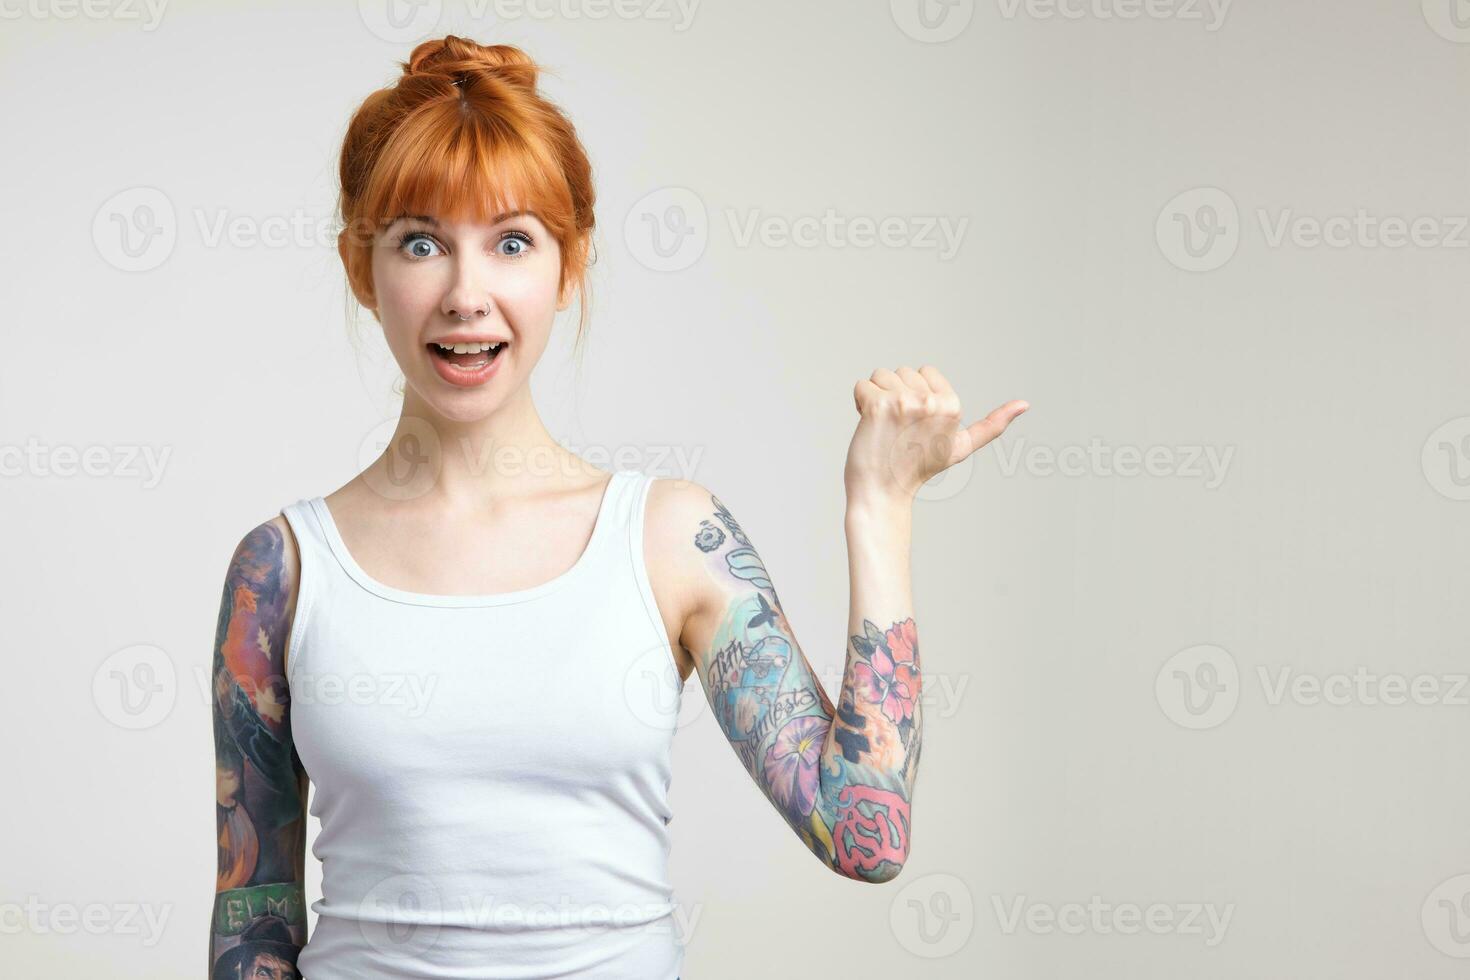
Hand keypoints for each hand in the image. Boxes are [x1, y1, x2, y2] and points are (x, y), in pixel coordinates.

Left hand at [845, 365, 1028, 504]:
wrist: (883, 492)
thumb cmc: (918, 468)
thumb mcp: (961, 446)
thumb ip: (991, 426)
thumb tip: (1025, 404)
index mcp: (953, 405)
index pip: (925, 371)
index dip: (915, 395)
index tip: (915, 424)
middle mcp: (931, 402)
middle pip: (902, 372)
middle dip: (895, 395)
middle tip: (897, 430)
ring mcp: (905, 403)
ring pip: (881, 374)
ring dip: (876, 398)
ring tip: (883, 427)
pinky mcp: (878, 405)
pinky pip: (862, 385)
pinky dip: (859, 403)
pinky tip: (868, 425)